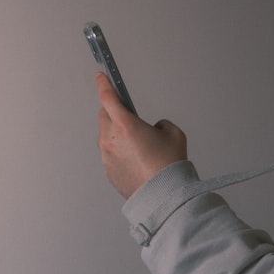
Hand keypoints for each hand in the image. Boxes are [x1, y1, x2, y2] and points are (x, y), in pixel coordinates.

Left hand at [95, 73, 186, 198]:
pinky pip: (109, 154)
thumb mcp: (173, 133)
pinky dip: (118, 152)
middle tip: (128, 116)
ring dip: (116, 133)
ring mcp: (106, 156)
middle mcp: (110, 139)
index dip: (103, 84)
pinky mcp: (107, 171)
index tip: (100, 76)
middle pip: (104, 116)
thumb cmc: (169, 165)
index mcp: (125, 125)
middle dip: (113, 112)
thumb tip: (152, 129)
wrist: (163, 197)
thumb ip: (160, 124)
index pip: (108, 97)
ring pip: (106, 136)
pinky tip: (134, 159)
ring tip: (136, 144)